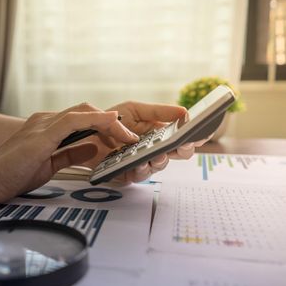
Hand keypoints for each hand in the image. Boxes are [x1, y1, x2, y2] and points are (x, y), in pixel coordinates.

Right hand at [0, 103, 137, 202]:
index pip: (82, 120)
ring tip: (129, 136)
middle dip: (112, 123)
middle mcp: (46, 121)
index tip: (123, 138)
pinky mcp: (41, 134)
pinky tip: (111, 123)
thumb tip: (93, 148)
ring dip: (110, 123)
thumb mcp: (50, 164)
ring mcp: (43, 124)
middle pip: (87, 112)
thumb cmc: (12, 173)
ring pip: (83, 113)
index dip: (105, 126)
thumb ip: (71, 153)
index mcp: (48, 128)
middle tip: (131, 138)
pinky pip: (72, 121)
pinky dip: (94, 120)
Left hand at [81, 101, 209, 182]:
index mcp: (158, 133)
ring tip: (158, 154)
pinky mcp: (127, 174)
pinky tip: (140, 163)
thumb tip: (184, 112)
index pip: (181, 137)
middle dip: (182, 150)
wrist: (84, 132)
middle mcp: (152, 149)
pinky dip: (141, 169)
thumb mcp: (134, 110)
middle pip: (176, 154)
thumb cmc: (109, 120)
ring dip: (160, 160)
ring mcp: (141, 162)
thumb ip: (159, 112)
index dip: (194, 137)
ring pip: (159, 165)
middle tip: (183, 145)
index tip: (202, 133)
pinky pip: (138, 175)